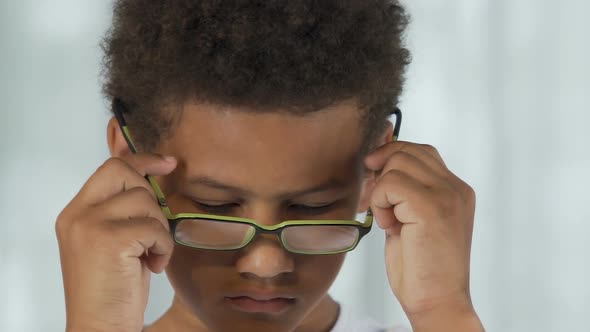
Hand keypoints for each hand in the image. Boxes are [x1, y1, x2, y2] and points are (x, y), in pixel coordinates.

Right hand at [55, 154, 176, 331]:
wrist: (100, 326)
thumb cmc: (112, 289)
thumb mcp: (113, 242)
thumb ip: (122, 212)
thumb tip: (154, 182)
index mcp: (75, 213)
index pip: (110, 168)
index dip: (142, 161)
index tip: (167, 164)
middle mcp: (77, 214)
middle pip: (125, 173)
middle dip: (151, 197)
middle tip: (154, 230)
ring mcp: (90, 225)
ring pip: (145, 201)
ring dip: (160, 229)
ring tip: (151, 255)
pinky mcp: (109, 240)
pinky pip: (155, 227)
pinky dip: (164, 246)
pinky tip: (154, 265)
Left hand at [365, 141, 483, 330]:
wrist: (436, 302)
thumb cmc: (420, 267)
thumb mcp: (410, 219)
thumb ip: (403, 191)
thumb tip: (376, 163)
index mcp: (455, 190)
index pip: (420, 152)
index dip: (391, 160)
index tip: (376, 186)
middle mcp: (456, 188)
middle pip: (406, 151)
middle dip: (382, 174)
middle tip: (379, 206)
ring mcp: (447, 195)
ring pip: (396, 163)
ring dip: (381, 192)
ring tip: (390, 221)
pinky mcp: (431, 206)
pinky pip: (390, 183)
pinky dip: (380, 204)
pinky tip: (391, 228)